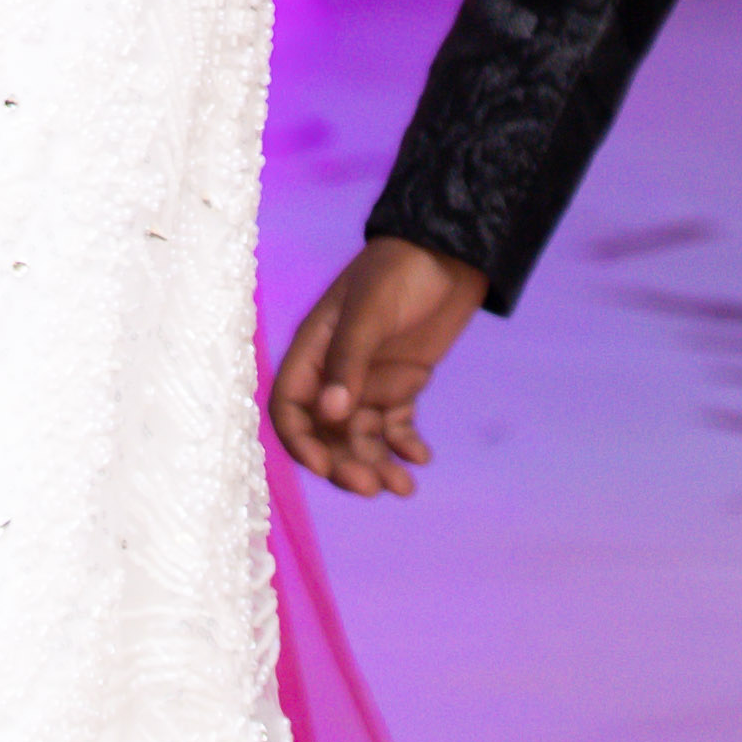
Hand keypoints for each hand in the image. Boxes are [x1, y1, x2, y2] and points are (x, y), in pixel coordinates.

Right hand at [268, 239, 486, 498]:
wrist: (449, 254)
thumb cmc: (401, 272)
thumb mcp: (370, 311)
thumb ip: (348, 360)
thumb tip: (328, 414)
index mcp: (314, 350)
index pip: (291, 407)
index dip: (302, 442)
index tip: (328, 469)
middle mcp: (335, 371)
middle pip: (327, 433)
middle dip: (346, 463)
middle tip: (375, 487)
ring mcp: (368, 380)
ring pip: (362, 437)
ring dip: (377, 464)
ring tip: (404, 487)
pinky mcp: (401, 384)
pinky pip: (396, 427)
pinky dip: (405, 447)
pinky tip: (421, 458)